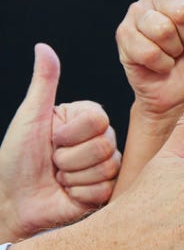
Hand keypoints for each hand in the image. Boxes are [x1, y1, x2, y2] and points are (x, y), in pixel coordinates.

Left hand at [0, 44, 119, 241]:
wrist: (12, 202)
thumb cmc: (16, 159)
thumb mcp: (30, 117)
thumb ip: (44, 81)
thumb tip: (43, 47)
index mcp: (85, 119)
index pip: (98, 119)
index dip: (71, 132)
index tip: (53, 138)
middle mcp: (100, 140)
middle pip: (104, 144)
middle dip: (68, 157)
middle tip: (53, 161)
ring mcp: (105, 165)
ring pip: (105, 167)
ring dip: (71, 175)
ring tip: (58, 177)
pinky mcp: (106, 190)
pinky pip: (103, 188)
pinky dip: (78, 192)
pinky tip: (67, 191)